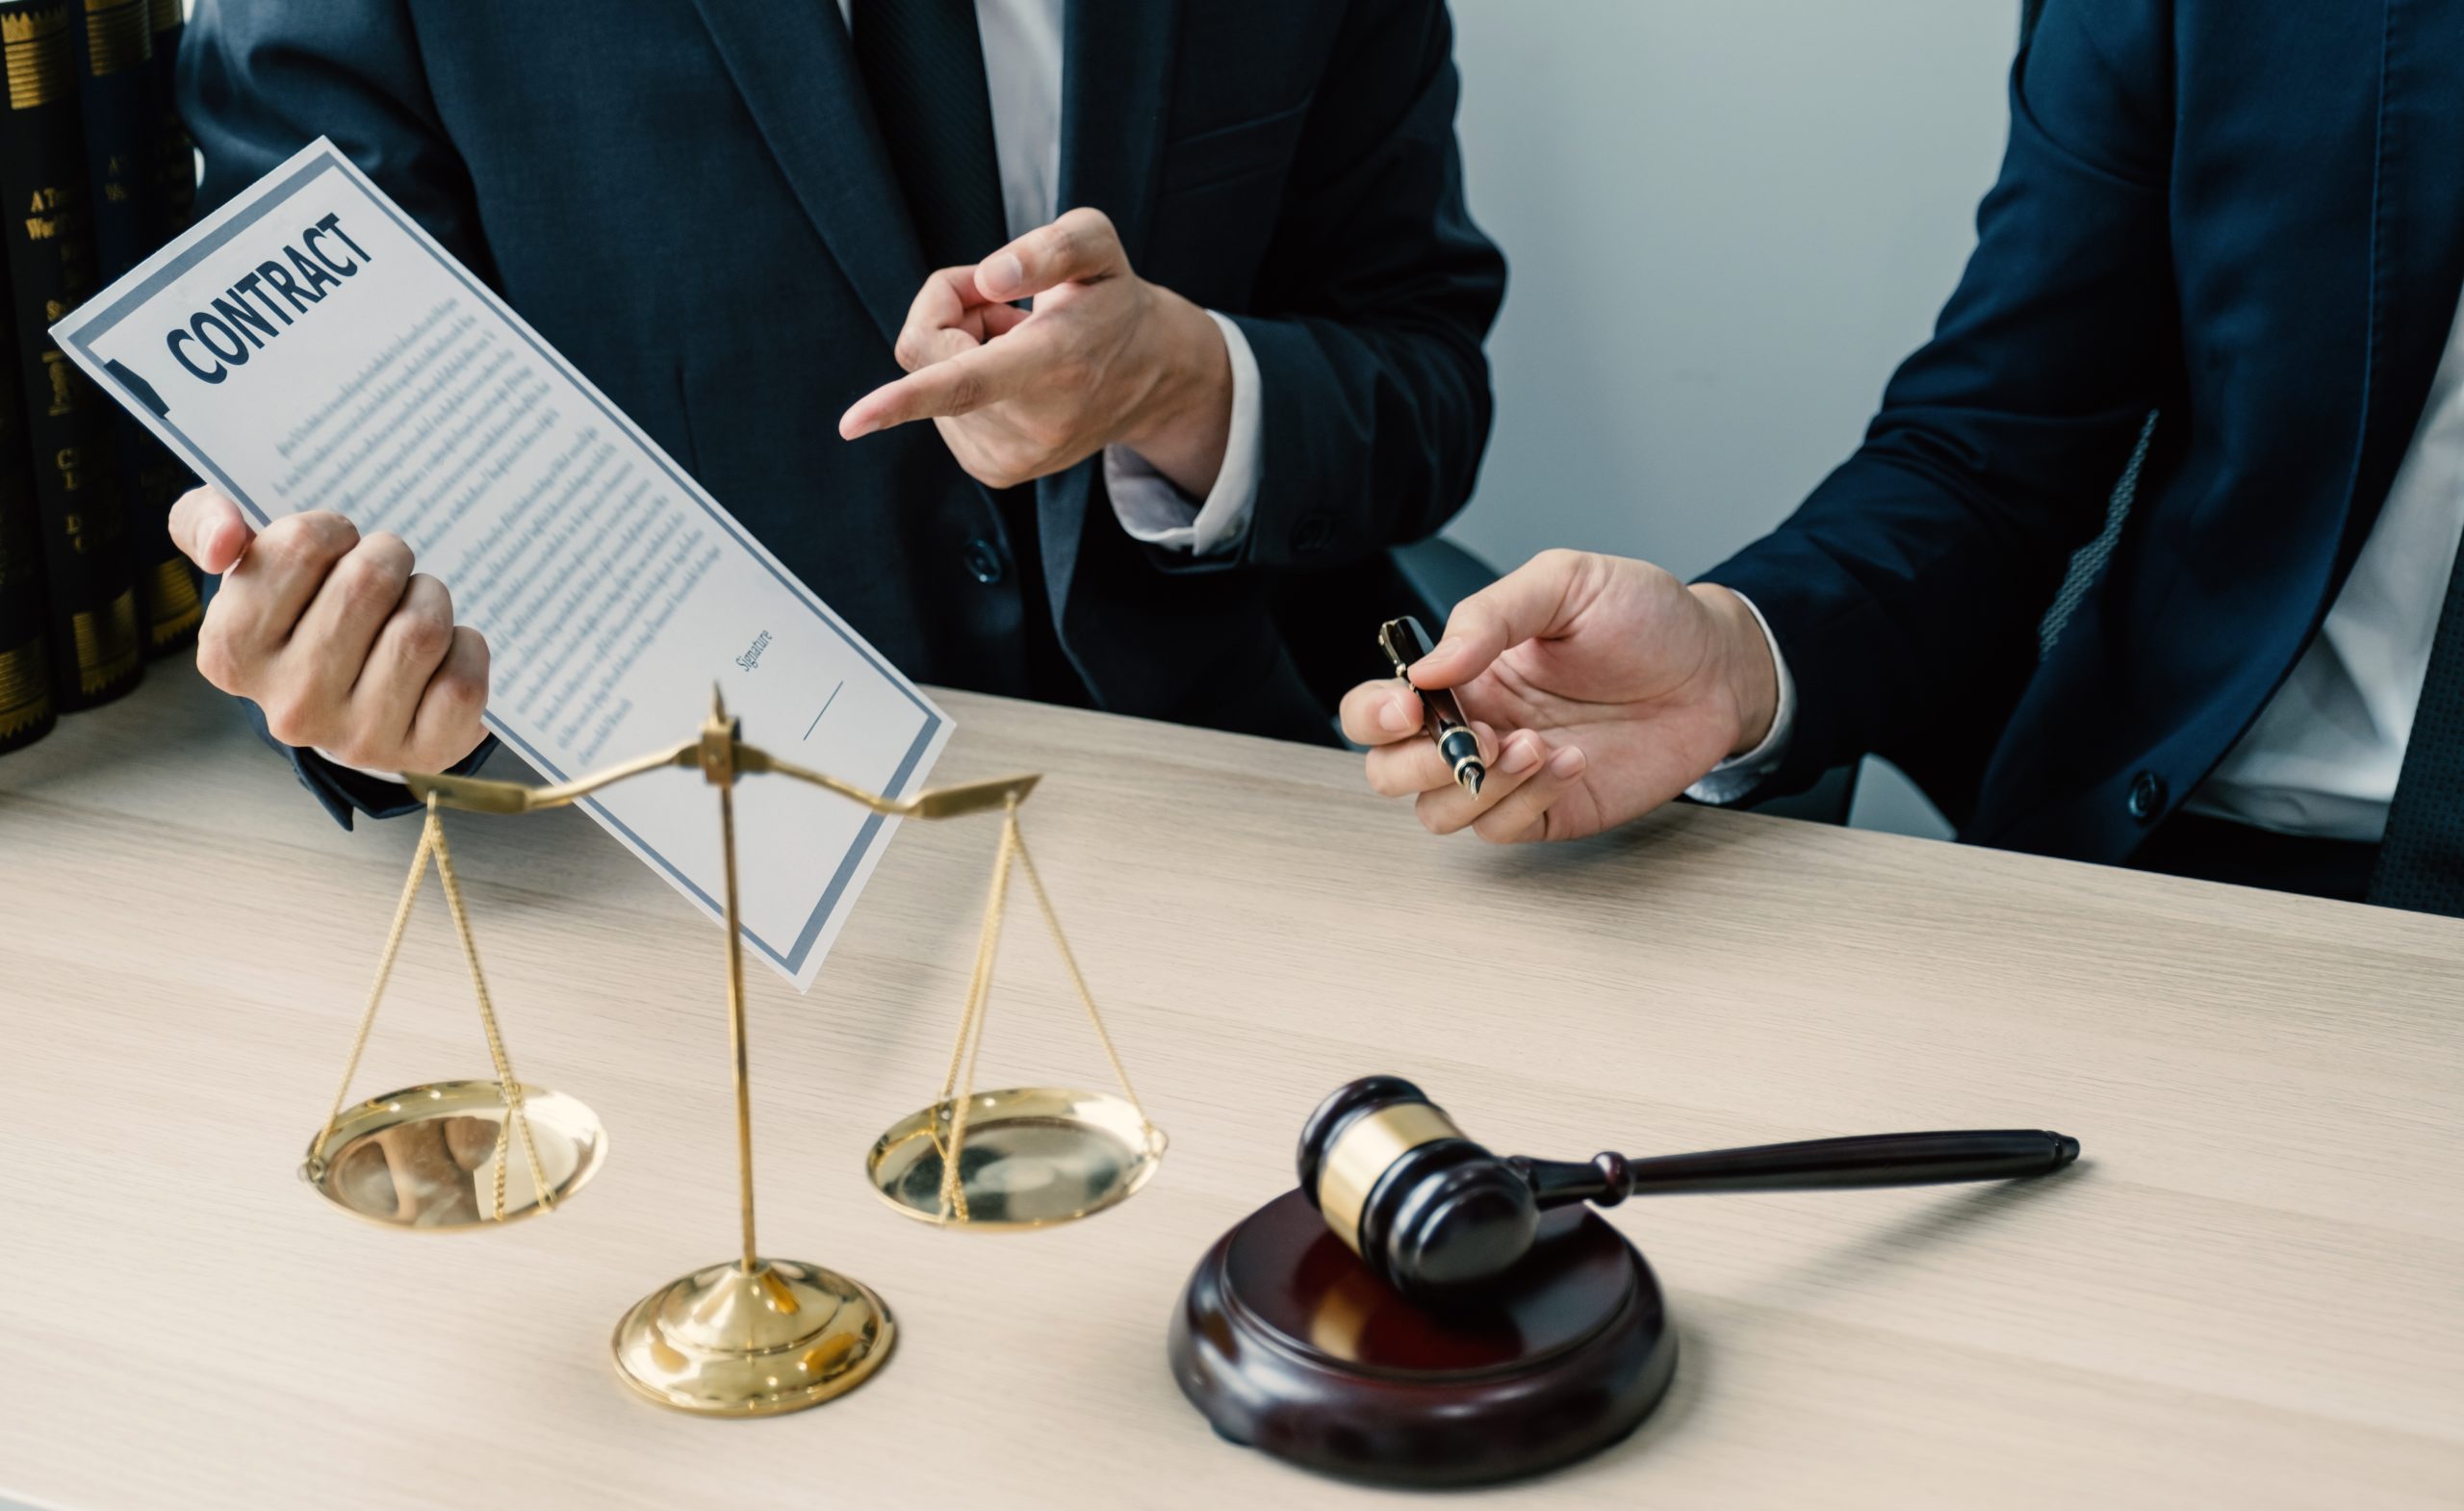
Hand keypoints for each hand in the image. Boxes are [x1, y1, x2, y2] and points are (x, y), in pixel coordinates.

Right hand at [171, 487, 489, 774]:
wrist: (362, 699)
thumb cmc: (303, 617)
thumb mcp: (245, 562)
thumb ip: (205, 522)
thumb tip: (224, 537)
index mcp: (231, 653)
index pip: (301, 544)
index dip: (333, 530)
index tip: (334, 548)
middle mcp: (290, 704)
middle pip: (367, 582)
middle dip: (388, 559)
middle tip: (384, 574)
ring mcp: (359, 737)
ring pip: (420, 629)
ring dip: (430, 599)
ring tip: (412, 608)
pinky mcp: (425, 753)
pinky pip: (463, 679)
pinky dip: (467, 649)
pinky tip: (444, 653)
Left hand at [839, 207, 1232, 493]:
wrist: (1152, 378)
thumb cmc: (1112, 301)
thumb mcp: (1100, 246)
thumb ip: (1050, 247)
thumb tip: (988, 278)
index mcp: (1053, 362)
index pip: (967, 381)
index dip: (902, 400)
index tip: (852, 423)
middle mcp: (1032, 422)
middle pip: (926, 349)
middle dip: (953, 309)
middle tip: (1008, 305)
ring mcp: (1011, 457)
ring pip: (928, 380)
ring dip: (962, 349)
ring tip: (1022, 345)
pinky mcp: (995, 471)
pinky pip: (940, 412)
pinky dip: (964, 384)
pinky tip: (1015, 378)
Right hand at [1339, 550, 1780, 842]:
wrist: (1717, 665)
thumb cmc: (1643, 617)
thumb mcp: (1564, 584)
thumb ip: (1489, 616)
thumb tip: (1430, 665)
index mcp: (1462, 671)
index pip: (1377, 706)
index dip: (1375, 714)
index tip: (1413, 704)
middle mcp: (1474, 724)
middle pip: (1390, 771)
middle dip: (1417, 762)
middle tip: (1478, 736)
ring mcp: (1508, 773)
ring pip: (1440, 812)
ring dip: (1478, 784)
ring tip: (1535, 744)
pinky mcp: (1550, 809)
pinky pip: (1504, 827)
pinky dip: (1528, 798)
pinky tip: (1569, 760)